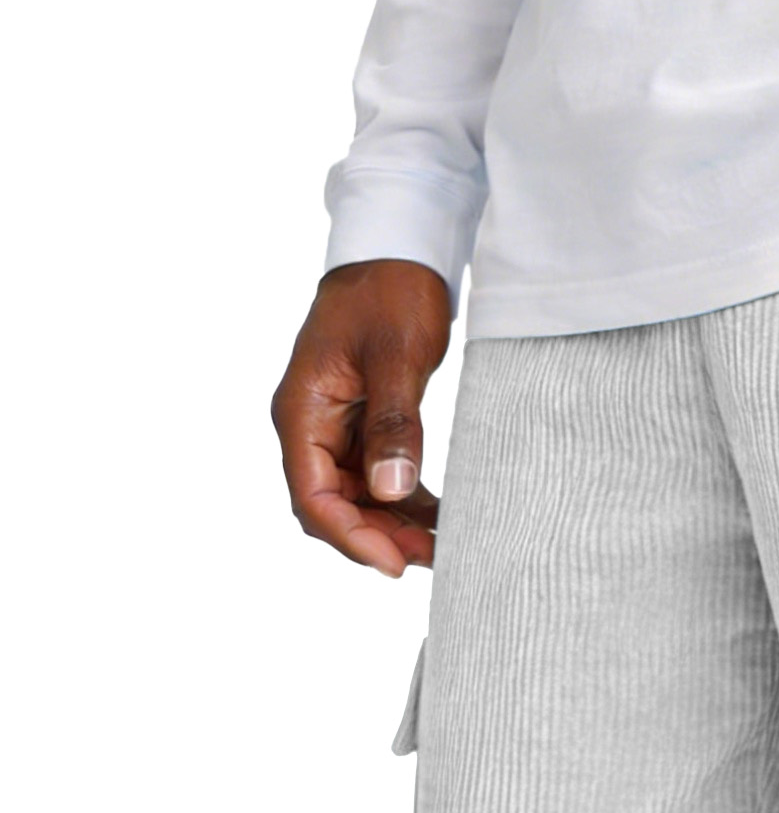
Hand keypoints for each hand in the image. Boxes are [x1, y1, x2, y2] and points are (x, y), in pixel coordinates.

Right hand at [272, 259, 451, 576]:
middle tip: (430, 558)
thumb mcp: (396, 357)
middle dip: (376, 538)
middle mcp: (311, 425)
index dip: (351, 537)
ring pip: (357, 498)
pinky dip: (406, 502)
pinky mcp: (362, 425)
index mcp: (302, 410)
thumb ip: (394, 425)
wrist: (400, 248)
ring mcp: (336, 427)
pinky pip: (378, 478)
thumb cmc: (391, 289)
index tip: (394, 564)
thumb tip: (391, 491)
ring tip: (442, 546)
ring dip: (394, 526)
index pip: (313, 497)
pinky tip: (440, 519)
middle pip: (332, 506)